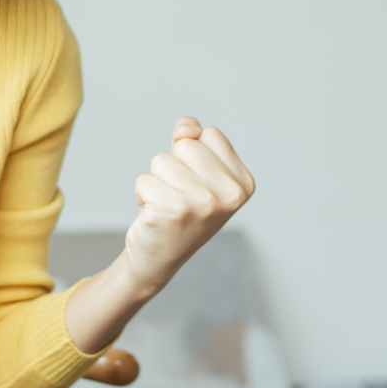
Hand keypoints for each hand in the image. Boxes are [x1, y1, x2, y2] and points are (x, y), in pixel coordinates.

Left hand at [124, 116, 255, 292]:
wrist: (160, 258)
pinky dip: (143, 195)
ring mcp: (204, 203)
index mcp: (243, 182)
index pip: (209, 134)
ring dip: (157, 181)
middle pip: (185, 145)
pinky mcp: (174, 210)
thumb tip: (185, 129)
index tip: (197, 184)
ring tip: (167, 205)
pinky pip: (144, 180)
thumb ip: (195, 139)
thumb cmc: (180, 211)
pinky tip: (155, 215)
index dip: (193, 155)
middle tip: (179, 196)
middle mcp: (230, 193)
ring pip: (161, 160)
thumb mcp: (198, 172)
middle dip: (174, 166)